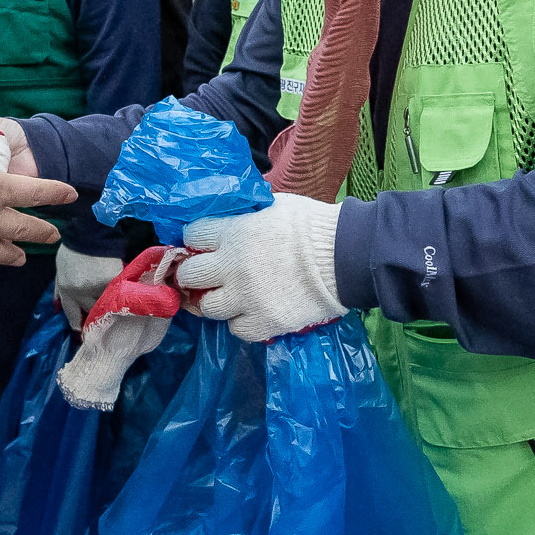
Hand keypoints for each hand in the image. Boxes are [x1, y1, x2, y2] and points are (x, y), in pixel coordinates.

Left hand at [54, 245, 122, 331]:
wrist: (90, 232)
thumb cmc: (73, 249)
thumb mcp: (60, 270)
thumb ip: (59, 290)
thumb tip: (56, 309)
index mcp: (65, 290)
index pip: (72, 316)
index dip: (79, 325)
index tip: (85, 331)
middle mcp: (80, 292)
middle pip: (90, 312)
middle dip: (95, 313)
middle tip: (103, 313)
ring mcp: (97, 287)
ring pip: (106, 304)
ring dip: (109, 303)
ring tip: (114, 299)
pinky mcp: (112, 281)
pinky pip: (118, 293)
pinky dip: (120, 292)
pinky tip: (123, 289)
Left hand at [175, 193, 344, 342]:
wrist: (344, 257)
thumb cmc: (312, 224)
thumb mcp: (273, 205)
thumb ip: (247, 214)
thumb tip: (235, 215)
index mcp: (234, 233)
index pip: (192, 235)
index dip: (197, 239)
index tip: (205, 244)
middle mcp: (233, 267)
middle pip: (190, 275)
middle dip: (194, 274)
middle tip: (207, 275)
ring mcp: (247, 297)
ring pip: (208, 307)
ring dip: (217, 301)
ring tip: (232, 296)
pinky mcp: (265, 322)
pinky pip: (237, 329)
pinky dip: (242, 322)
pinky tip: (253, 311)